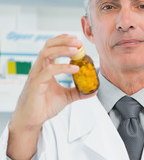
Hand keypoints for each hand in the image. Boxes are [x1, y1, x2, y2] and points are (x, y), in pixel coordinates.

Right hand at [7, 34, 95, 159]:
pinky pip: (49, 71)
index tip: (76, 39)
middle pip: (48, 46)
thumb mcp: (67, 97)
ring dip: (62, 50)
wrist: (33, 119)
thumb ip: (79, 91)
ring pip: (46, 54)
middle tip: (78, 41)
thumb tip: (94, 90)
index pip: (52, 48)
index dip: (63, 41)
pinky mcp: (36, 84)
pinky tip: (74, 68)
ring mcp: (36, 75)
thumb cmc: (45, 106)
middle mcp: (40, 68)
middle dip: (63, 41)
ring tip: (76, 50)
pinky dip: (62, 67)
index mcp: (45, 68)